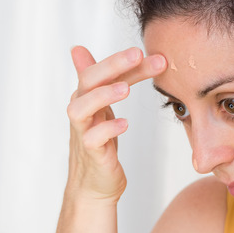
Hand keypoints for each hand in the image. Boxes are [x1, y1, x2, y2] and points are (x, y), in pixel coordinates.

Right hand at [65, 46, 166, 202]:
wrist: (94, 184)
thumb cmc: (99, 140)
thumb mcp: (101, 105)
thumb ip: (103, 78)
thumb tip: (79, 48)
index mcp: (86, 96)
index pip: (100, 71)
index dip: (123, 61)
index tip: (154, 54)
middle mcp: (81, 110)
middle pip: (88, 81)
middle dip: (112, 65)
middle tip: (137, 54)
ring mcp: (83, 131)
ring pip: (81, 108)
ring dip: (103, 95)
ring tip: (126, 88)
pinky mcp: (91, 153)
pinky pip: (92, 139)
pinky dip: (107, 130)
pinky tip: (124, 124)